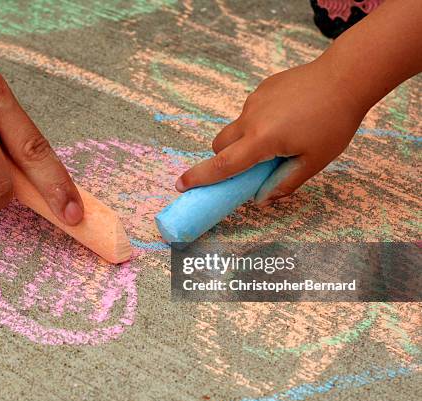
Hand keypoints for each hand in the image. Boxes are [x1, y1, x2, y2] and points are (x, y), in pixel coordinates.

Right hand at [175, 58, 367, 205]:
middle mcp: (251, 119)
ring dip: (245, 140)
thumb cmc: (334, 122)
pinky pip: (251, 112)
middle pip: (219, 145)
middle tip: (252, 164)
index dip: (200, 177)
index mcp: (262, 140)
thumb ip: (284, 183)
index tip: (180, 185)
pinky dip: (259, 122)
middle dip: (226, 158)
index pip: (223, 165)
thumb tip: (261, 198)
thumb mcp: (314, 161)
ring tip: (283, 136)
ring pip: (236, 128)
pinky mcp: (261, 89)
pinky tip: (290, 116)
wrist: (345, 76)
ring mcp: (254, 101)